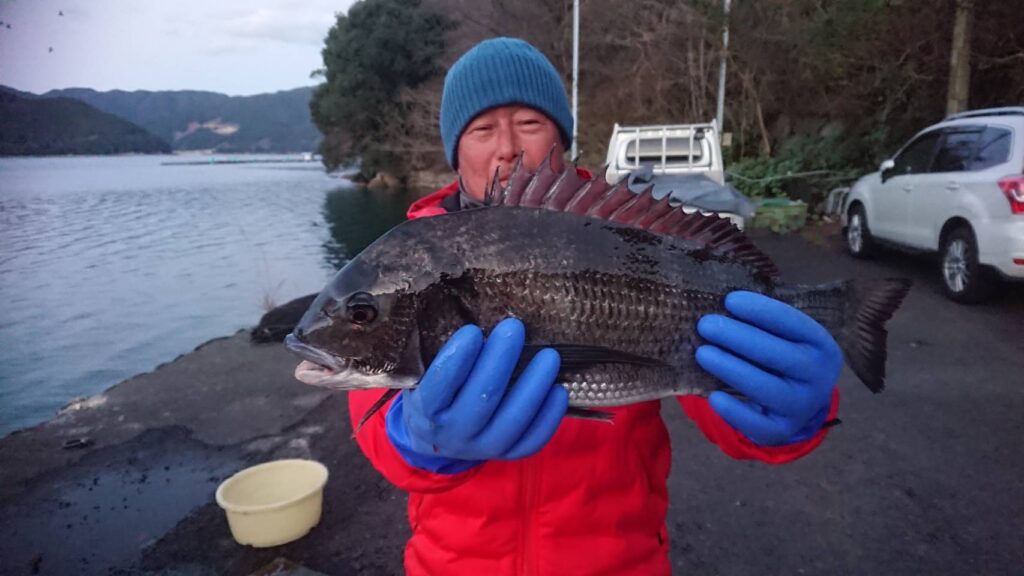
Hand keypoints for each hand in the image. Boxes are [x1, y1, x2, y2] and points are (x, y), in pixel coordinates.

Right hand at [386, 318, 567, 472]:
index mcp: (427, 411)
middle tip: (514, 329)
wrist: (438, 436)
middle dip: (500, 361)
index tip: (473, 331)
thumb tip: (480, 316)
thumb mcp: (426, 373)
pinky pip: (531, 439)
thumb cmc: (436, 391)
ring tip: (549, 357)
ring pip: (511, 421)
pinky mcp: (507, 453)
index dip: (457, 359)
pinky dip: (548, 416)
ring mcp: (482, 447)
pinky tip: (558, 390)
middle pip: (481, 399)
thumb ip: (446, 355)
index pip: (440, 386)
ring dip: (533, 386)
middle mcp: (453, 434)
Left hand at [696, 291, 840, 445]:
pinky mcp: (782, 431)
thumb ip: (759, 324)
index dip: (761, 311)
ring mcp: (802, 407)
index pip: (793, 324)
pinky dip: (734, 412)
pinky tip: (713, 396)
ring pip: (767, 389)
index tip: (729, 301)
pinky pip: (758, 424)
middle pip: (779, 356)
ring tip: (702, 353)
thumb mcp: (783, 338)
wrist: (797, 403)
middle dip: (739, 338)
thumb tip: (719, 308)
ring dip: (731, 369)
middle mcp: (819, 378)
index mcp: (821, 346)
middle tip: (706, 325)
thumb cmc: (781, 358)